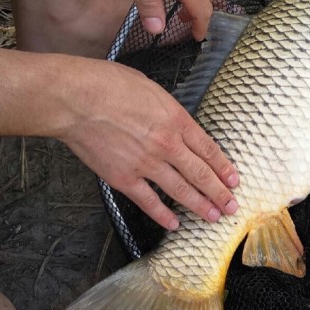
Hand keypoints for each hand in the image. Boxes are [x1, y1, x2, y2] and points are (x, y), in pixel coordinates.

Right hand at [59, 59, 238, 229]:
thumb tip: (176, 123)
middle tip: (231, 206)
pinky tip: (174, 224)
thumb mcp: (151, 88)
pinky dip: (163, 215)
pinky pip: (149, 201)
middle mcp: (167, 145)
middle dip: (219, 193)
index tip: (234, 180)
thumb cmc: (108, 85)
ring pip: (181, 191)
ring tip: (213, 217)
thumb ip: (168, 110)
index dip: (224, 168)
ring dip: (200, 206)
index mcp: (176, 120)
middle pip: (201, 174)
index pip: (208, 149)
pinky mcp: (123, 178)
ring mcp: (146, 164)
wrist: (75, 100)